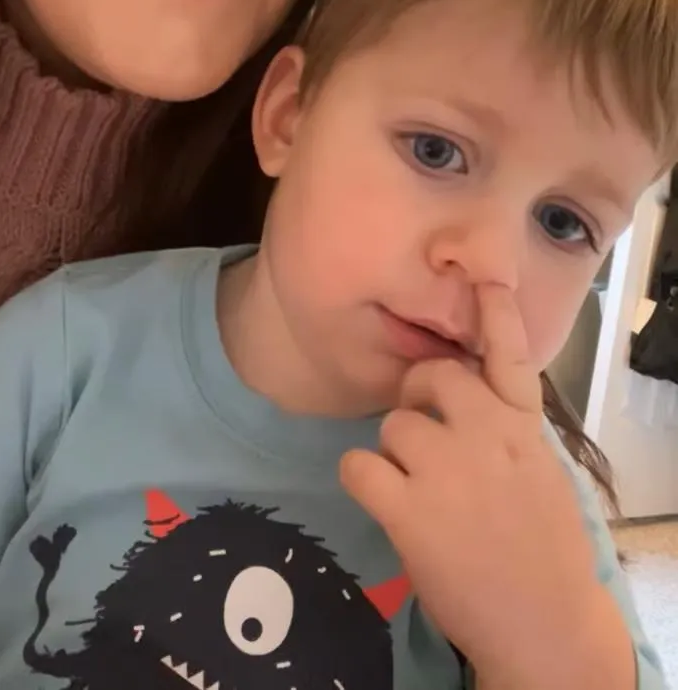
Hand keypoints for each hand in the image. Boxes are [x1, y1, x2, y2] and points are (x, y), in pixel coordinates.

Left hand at [340, 284, 622, 686]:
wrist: (544, 624)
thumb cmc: (543, 552)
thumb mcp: (537, 474)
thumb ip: (503, 434)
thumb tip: (463, 406)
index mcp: (521, 428)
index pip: (509, 357)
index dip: (494, 315)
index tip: (486, 279)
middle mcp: (486, 435)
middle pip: (430, 378)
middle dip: (417, 398)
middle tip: (421, 434)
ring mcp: (446, 469)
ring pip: (391, 425)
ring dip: (393, 452)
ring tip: (415, 490)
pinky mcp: (409, 509)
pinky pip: (358, 465)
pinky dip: (361, 479)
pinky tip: (382, 501)